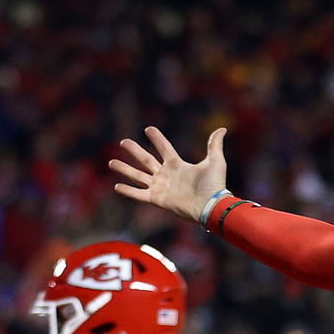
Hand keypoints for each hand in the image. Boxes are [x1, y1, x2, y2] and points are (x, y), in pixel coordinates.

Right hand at [110, 126, 228, 223]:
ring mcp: (160, 187)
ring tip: (111, 162)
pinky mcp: (157, 199)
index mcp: (178, 165)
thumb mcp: (215, 161)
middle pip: (146, 160)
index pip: (164, 148)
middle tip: (123, 142)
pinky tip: (116, 186)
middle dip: (134, 151)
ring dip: (124, 169)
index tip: (148, 129)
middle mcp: (166, 175)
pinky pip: (139, 194)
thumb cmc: (214, 185)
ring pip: (138, 176)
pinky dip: (128, 190)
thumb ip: (215, 144)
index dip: (156, 138)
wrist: (211, 205)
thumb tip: (222, 128)